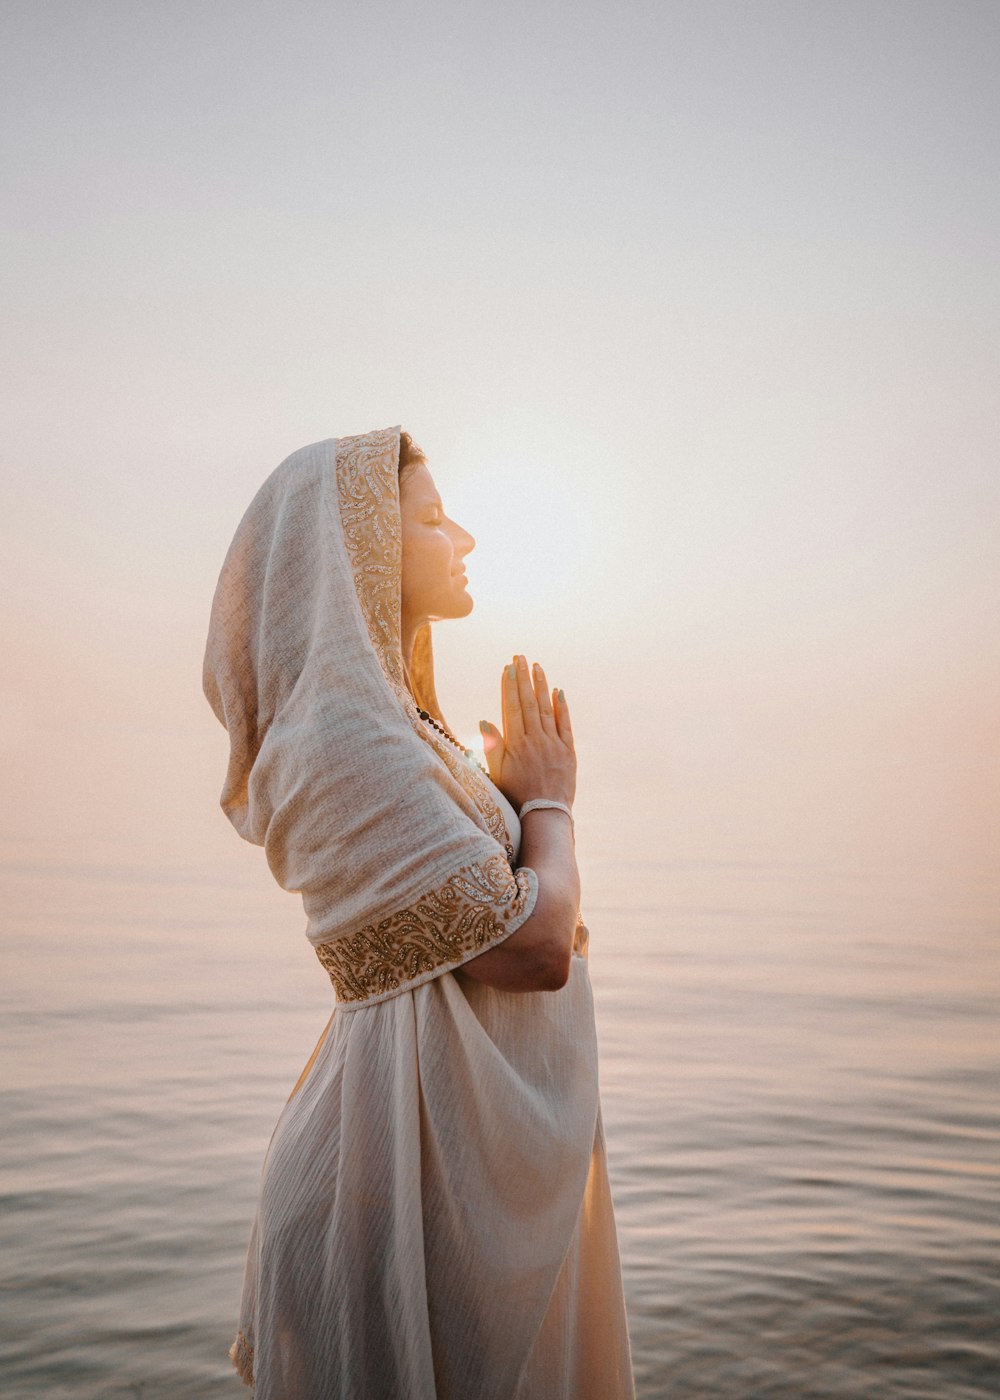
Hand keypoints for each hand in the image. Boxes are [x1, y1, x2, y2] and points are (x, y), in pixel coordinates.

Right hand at [479, 654, 576, 810]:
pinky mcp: (568, 751)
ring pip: (547, 709)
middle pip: (529, 702)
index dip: (510, 686)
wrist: (545, 815)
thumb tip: (485, 721)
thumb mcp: (497, 774)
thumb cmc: (516, 797)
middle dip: (523, 678)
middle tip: (520, 657)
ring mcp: (553, 744)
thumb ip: (492, 747)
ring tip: (537, 667)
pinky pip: (566, 724)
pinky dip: (562, 707)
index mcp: (516, 744)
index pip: (512, 707)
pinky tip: (558, 692)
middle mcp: (535, 740)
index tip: (508, 667)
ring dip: (542, 686)